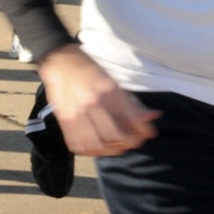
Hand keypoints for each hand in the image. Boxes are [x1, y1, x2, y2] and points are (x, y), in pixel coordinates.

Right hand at [39, 44, 159, 155]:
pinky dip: (91, 151)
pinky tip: (98, 147)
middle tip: (133, 141)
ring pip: (97, 145)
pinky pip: (79, 145)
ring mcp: (77, 114)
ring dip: (111, 150)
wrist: (60, 62)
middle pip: (116, 136)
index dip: (143, 131)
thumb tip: (152, 116)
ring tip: (117, 147)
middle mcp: (93, 103)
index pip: (132, 119)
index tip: (148, 134)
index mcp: (109, 91)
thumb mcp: (114, 81)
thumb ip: (132, 103)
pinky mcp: (64, 121)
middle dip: (129, 143)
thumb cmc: (89, 70)